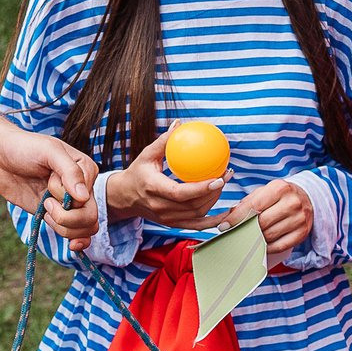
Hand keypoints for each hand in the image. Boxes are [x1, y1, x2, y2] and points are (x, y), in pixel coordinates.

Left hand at [0, 122, 98, 248]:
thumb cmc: (23, 147)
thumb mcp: (49, 152)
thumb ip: (69, 171)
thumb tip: (83, 197)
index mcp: (86, 170)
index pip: (88, 197)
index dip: (66, 195)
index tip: (48, 178)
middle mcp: (81, 188)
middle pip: (90, 217)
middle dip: (66, 217)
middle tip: (45, 203)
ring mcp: (68, 203)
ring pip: (84, 229)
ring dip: (63, 226)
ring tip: (44, 210)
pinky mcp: (55, 214)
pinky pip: (73, 233)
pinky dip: (76, 240)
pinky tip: (72, 245)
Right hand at [109, 130, 227, 229]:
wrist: (124, 197)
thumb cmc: (137, 172)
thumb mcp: (146, 155)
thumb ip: (164, 141)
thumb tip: (179, 124)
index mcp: (153, 189)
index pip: (179, 193)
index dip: (201, 189)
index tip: (218, 178)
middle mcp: (160, 207)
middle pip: (193, 206)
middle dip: (214, 192)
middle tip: (226, 175)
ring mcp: (166, 219)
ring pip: (197, 215)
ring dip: (215, 201)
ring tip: (225, 183)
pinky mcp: (172, 224)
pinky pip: (196, 226)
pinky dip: (213, 222)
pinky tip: (227, 213)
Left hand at [214, 178, 313, 259]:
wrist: (307, 198)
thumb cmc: (280, 196)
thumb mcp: (264, 192)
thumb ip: (246, 203)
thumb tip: (227, 219)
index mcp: (280, 188)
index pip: (253, 206)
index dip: (236, 217)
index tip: (224, 226)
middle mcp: (292, 203)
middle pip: (261, 222)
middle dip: (244, 229)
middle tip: (234, 233)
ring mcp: (299, 219)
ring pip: (269, 235)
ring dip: (255, 239)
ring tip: (247, 238)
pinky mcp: (302, 233)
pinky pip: (280, 246)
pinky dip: (267, 247)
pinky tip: (261, 244)